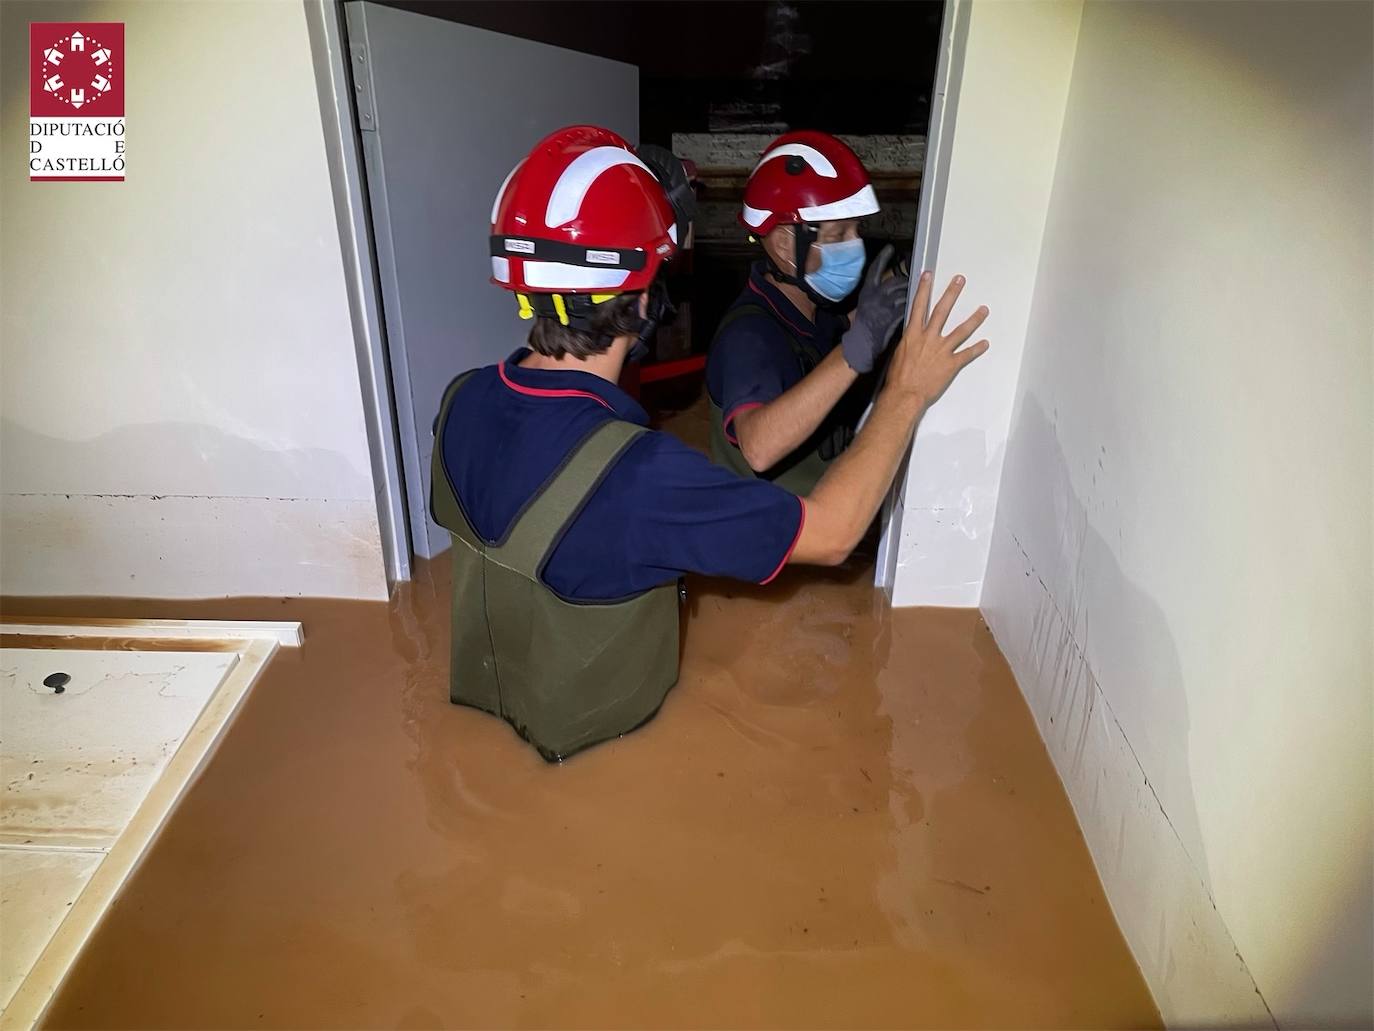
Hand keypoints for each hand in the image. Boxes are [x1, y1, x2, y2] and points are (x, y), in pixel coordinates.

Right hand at [841, 245, 909, 373]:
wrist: (861, 345)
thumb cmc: (863, 327)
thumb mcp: (865, 304)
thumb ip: (876, 294)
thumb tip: (888, 285)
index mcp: (867, 291)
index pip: (875, 269)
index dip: (883, 258)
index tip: (890, 249)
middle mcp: (876, 296)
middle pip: (896, 281)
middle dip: (906, 281)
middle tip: (911, 282)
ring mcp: (885, 306)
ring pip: (904, 292)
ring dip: (911, 294)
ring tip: (917, 297)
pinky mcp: (895, 317)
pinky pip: (907, 307)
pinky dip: (913, 307)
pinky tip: (918, 309)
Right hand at [886, 271, 988, 404]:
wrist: (905, 395)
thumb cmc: (898, 378)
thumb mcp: (899, 354)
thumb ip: (909, 343)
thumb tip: (913, 339)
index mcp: (913, 335)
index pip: (919, 306)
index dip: (924, 289)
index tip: (928, 275)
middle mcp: (929, 338)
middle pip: (942, 311)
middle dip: (951, 294)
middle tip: (960, 280)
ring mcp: (942, 350)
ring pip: (961, 331)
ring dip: (974, 319)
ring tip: (984, 309)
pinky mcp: (951, 364)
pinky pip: (967, 354)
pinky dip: (977, 349)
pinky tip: (985, 343)